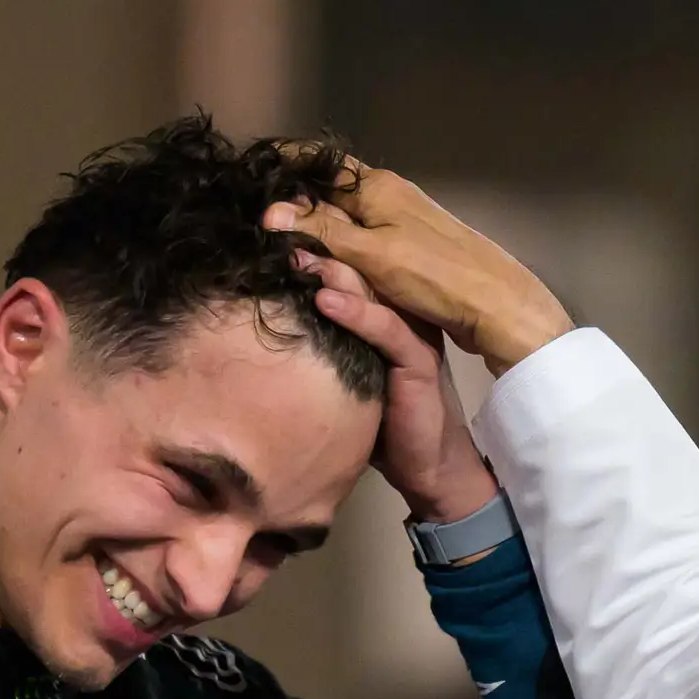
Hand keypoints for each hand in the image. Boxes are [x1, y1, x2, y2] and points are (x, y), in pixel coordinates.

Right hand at [265, 163, 576, 378]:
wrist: (494, 305)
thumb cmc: (435, 274)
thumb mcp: (372, 254)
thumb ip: (322, 233)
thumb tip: (271, 213)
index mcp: (377, 187)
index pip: (321, 163)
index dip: (287, 164)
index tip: (252, 172)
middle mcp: (387, 198)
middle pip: (329, 192)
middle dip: (295, 201)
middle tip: (254, 219)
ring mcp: (398, 225)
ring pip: (343, 220)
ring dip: (313, 230)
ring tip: (276, 243)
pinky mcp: (405, 254)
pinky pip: (359, 244)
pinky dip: (335, 251)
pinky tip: (320, 267)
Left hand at [284, 243, 496, 525]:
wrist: (429, 468)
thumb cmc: (384, 425)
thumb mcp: (346, 377)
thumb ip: (323, 349)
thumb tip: (270, 333)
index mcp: (384, 315)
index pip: (353, 271)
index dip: (321, 249)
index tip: (280, 232)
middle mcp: (402, 316)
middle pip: (363, 270)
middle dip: (324, 248)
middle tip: (283, 230)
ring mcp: (413, 335)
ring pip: (375, 291)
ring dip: (335, 271)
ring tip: (300, 256)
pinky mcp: (419, 361)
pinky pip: (386, 329)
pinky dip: (356, 312)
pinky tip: (325, 300)